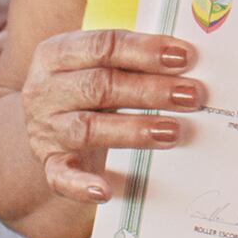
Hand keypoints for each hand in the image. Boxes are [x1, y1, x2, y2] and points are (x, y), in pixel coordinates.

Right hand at [21, 28, 202, 203]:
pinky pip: (60, 176)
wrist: (45, 122)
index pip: (104, 46)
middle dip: (151, 90)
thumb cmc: (87, 85)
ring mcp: (46, 128)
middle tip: (192, 95)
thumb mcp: (99, 63)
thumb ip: (134, 60)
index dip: (146, 51)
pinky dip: (81, 185)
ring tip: (173, 131)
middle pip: (101, 86)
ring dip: (135, 130)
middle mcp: (46, 89)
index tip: (184, 57)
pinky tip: (105, 191)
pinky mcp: (49, 163)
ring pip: (89, 129)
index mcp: (58, 53)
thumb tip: (187, 60)